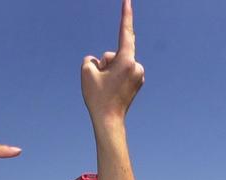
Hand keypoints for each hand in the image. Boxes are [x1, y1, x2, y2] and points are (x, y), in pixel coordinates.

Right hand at [81, 0, 144, 123]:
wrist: (109, 122)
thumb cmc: (98, 98)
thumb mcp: (86, 72)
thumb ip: (91, 59)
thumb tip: (100, 62)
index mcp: (127, 60)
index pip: (125, 32)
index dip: (125, 14)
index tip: (127, 0)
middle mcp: (136, 66)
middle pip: (114, 54)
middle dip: (105, 63)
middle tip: (103, 84)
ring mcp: (139, 75)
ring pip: (118, 63)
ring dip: (109, 71)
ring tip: (107, 88)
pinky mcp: (137, 82)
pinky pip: (122, 72)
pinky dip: (114, 77)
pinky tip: (111, 90)